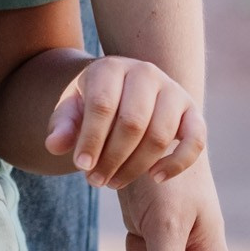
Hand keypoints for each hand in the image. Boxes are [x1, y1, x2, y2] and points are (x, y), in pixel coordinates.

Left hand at [45, 55, 205, 189]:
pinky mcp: (193, 112)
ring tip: (114, 183)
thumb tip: (54, 146)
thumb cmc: (93, 104)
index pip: (102, 104)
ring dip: (136, 166)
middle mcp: (146, 73)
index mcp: (111, 67)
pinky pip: (195, 141)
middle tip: (96, 181)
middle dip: (112, 158)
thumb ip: (62, 125)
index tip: (81, 167)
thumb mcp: (72, 109)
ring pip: (160, 135)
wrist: (124, 93)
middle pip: (132, 122)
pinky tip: (155, 178)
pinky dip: (177, 163)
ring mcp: (173, 91)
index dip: (91, 139)